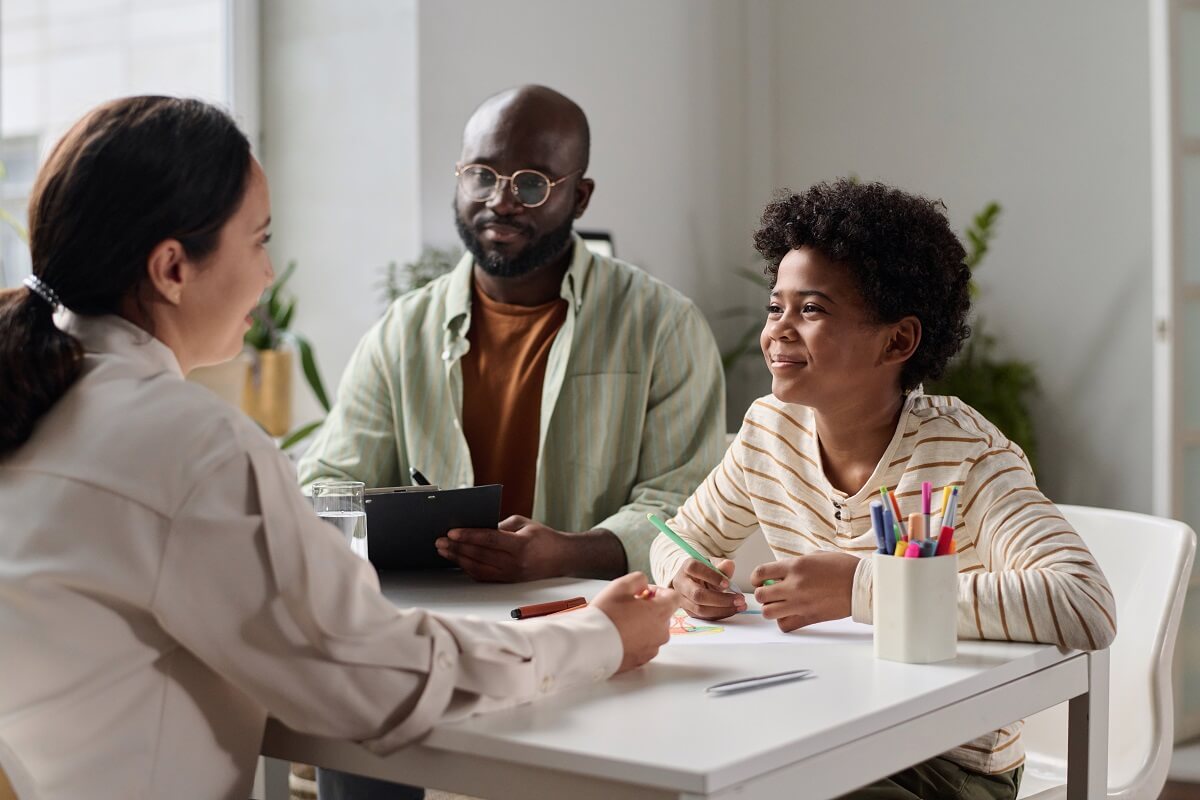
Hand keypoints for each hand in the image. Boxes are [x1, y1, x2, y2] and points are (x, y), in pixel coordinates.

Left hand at [436, 516, 568, 581]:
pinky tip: (457, 560)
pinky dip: (467, 568)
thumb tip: (475, 527)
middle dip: (457, 547)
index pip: (489, 540)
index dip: (469, 535)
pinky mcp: (507, 581)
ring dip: (458, 559)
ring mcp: (510, 575)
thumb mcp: (523, 523)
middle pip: (480, 555)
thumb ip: (500, 525)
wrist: (561, 558)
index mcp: (521, 546)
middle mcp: (515, 563)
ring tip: (444, 550)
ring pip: (478, 568)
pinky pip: (483, 576)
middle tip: (440, 540)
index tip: (452, 532)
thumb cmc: (543, 537)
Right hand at [591, 572, 677, 672]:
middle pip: (664, 615)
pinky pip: (644, 645)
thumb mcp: (620, 585)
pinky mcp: (641, 660)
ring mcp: (652, 648)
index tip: (644, 592)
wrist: (591, 646)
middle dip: (650, 608)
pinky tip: (620, 635)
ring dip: (643, 624)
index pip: (674, 597)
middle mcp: (661, 632)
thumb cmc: (606, 616)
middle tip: (628, 606)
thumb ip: (638, 579)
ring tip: (621, 621)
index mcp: (660, 613)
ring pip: (654, 631)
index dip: (660, 591)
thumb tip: (644, 585)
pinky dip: (636, 640)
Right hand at [671, 557, 744, 619]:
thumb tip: (729, 565)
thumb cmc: (705, 571)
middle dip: (721, 599)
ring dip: (722, 610)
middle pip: (697, 594)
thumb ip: (721, 565)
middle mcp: (681, 583)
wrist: (694, 581)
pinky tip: (732, 610)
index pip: (695, 569)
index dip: (711, 576)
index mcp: (686, 567)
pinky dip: (720, 615)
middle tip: (739, 599)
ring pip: (700, 609)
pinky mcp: (688, 611)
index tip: (727, 583)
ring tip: (739, 606)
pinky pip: (704, 617)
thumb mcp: (713, 564)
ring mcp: (682, 599)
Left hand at [751, 552, 858, 631]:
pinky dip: (783, 621)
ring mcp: (800, 603)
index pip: (761, 573)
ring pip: (768, 612)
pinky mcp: (809, 618)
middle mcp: (794, 585)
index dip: (755, 578)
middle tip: (768, 593)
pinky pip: (785, 625)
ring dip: (770, 608)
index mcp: (795, 566)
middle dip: (761, 594)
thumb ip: (796, 563)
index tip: (758, 581)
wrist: (861, 585)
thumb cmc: (843, 568)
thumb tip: (782, 570)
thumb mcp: (816, 556)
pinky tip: (790, 614)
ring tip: (778, 605)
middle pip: (760, 595)